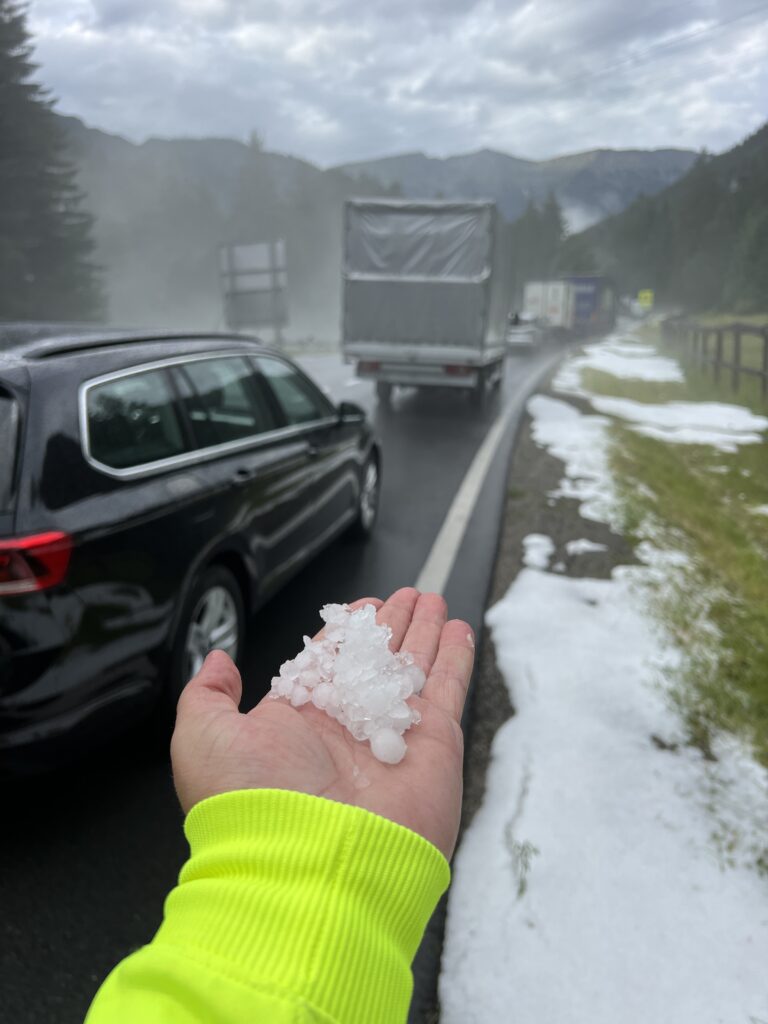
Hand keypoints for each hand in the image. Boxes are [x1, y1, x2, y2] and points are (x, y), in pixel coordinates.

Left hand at [171, 588, 474, 858]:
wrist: (309, 869)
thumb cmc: (249, 806)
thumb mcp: (203, 738)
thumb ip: (208, 694)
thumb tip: (219, 662)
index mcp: (299, 722)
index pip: (330, 662)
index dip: (348, 632)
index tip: (363, 606)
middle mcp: (348, 728)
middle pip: (376, 660)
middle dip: (391, 626)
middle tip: (406, 596)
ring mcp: (393, 736)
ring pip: (413, 668)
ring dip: (424, 632)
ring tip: (433, 600)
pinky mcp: (433, 747)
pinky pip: (447, 691)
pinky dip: (456, 659)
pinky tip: (458, 630)